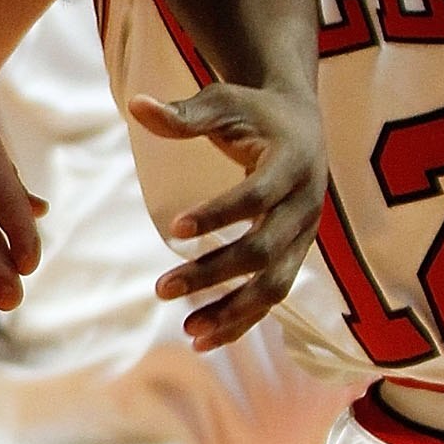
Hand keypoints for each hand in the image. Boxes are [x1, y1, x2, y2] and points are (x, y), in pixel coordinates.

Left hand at [132, 82, 327, 349]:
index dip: (218, 214)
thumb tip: (136, 104)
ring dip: (233, 311)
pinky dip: (242, 321)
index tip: (173, 228)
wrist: (301, 123)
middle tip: (162, 289)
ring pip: (274, 284)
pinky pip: (273, 296)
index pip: (256, 196)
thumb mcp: (222, 102)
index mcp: (293, 163)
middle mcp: (306, 204)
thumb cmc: (254, 111)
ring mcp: (305, 236)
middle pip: (263, 250)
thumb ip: (182, 114)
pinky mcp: (296, 255)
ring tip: (188, 330)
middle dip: (214, 273)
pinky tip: (203, 340)